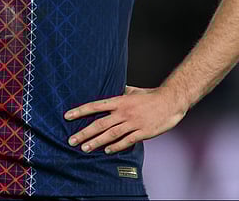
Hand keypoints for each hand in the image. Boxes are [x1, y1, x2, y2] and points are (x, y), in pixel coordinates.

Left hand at [64, 85, 186, 153]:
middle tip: (71, 140)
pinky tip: (106, 151)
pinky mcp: (143, 132)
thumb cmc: (152, 95)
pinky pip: (127, 141)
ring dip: (96, 142)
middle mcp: (124, 112)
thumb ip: (121, 91)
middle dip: (84, 132)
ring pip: (111, 134)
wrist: (171, 101)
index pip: (95, 106)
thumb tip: (113, 88)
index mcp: (120, 100)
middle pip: (100, 124)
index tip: (67, 116)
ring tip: (84, 148)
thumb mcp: (134, 90)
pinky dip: (116, 146)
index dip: (80, 111)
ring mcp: (133, 123)